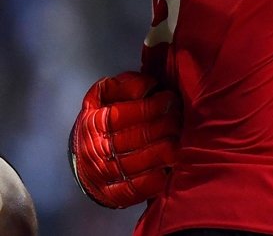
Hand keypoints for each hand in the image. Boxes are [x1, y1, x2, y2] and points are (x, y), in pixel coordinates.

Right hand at [69, 72, 181, 208]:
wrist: (84, 158)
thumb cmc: (103, 120)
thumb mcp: (104, 96)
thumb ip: (123, 85)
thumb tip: (146, 86)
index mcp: (94, 124)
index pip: (124, 115)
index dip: (150, 106)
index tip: (168, 98)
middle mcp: (97, 150)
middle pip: (140, 137)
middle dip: (166, 124)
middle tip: (179, 117)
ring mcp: (105, 174)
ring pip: (145, 161)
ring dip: (169, 148)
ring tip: (180, 137)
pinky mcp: (114, 194)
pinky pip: (141, 187)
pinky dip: (159, 176)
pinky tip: (171, 163)